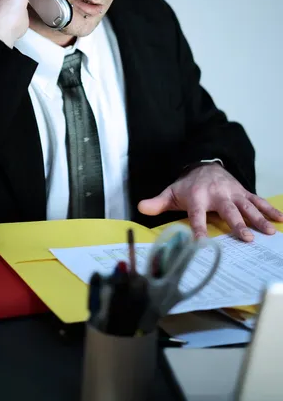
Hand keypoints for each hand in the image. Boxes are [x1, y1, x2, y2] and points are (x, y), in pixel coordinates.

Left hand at [138, 163, 282, 241]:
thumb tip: (139, 207)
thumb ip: (157, 203)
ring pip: (246, 206)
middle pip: (228, 211)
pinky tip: (281, 219)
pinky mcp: (243, 191)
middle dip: (237, 224)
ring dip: (258, 218)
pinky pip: (258, 200)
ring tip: (269, 232)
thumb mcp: (171, 192)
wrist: (204, 163)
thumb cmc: (187, 185)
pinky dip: (270, 209)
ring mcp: (232, 192)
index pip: (197, 215)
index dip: (199, 229)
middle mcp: (217, 194)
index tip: (201, 243)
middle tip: (247, 239)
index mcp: (197, 197)